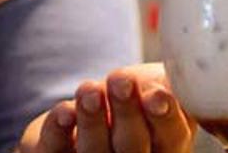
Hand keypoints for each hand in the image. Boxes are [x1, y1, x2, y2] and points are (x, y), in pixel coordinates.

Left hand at [22, 63, 194, 152]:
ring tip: (89, 89)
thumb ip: (165, 84)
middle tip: (120, 81)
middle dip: (127, 114)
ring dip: (92, 120)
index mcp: (165, 146)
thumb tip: (162, 84)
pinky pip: (56, 150)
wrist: (91, 109)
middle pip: (133, 148)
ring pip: (94, 152)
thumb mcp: (158, 85)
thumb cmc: (135, 97)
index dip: (164, 118)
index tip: (157, 95)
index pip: (171, 138)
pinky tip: (65, 112)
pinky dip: (59, 130)